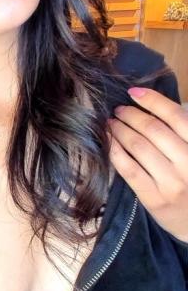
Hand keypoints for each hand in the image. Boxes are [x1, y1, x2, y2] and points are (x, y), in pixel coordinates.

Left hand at [106, 87, 187, 242]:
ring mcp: (172, 183)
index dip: (153, 101)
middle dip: (131, 116)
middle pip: (153, 130)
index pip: (176, 117)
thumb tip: (151, 107)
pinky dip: (115, 152)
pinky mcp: (153, 198)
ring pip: (139, 147)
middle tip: (118, 110)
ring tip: (111, 124)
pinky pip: (129, 169)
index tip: (134, 92)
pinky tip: (109, 143)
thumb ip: (182, 134)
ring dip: (120, 131)